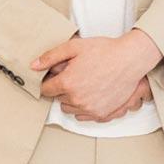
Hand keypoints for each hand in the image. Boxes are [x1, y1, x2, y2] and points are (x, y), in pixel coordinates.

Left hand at [36, 31, 161, 121]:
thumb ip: (51, 57)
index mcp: (68, 83)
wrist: (130, 59)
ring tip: (84, 84)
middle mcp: (77, 99)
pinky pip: (83, 116)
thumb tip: (33, 66)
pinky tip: (91, 94)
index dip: (50, 81)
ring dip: (72, 99)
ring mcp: (90, 109)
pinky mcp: (101, 114)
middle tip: (75, 76)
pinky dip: (84, 108)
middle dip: (62, 89)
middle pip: (58, 99)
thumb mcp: (75, 47)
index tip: (56, 76)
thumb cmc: (105, 51)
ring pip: (70, 109)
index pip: (46, 90)